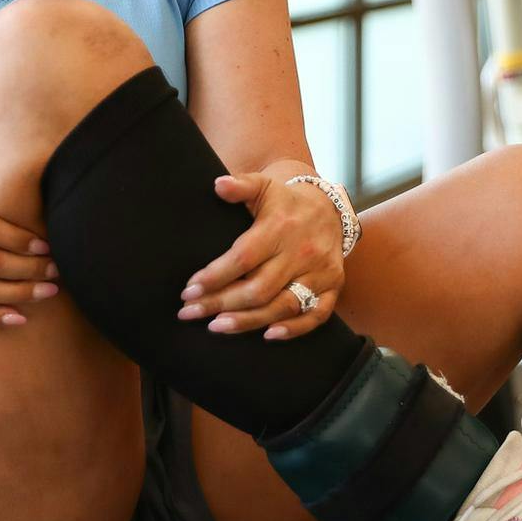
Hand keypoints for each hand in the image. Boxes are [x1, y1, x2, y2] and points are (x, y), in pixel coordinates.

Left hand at [178, 172, 342, 339]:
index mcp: (281, 228)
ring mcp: (320, 272)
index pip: (244, 257)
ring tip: (216, 327)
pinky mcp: (333, 286)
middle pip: (259, 288)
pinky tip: (268, 335)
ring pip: (283, 305)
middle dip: (221, 303)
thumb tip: (218, 185)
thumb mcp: (263, 186)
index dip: (215, 276)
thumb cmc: (285, 202)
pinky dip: (294, 329)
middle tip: (190, 313)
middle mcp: (302, 252)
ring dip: (248, 321)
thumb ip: (240, 185)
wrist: (330, 208)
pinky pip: (316, 315)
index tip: (188, 290)